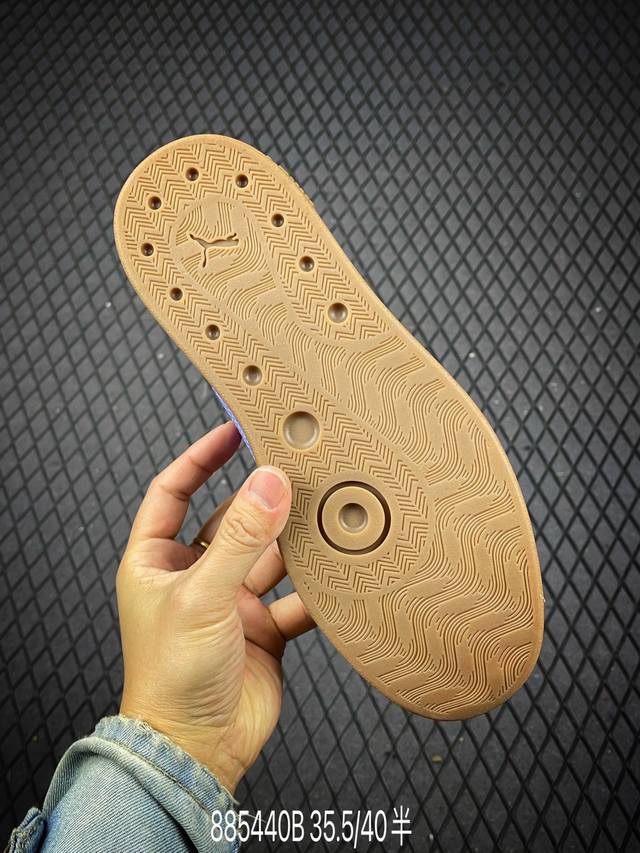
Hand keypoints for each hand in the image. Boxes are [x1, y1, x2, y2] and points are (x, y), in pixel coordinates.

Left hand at [117, 422, 314, 791]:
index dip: (200, 458)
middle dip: (261, 498)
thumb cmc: (173, 677)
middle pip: (231, 520)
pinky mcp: (263, 627)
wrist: (199, 749)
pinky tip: (337, 575)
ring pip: (269, 555)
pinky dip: (316, 587)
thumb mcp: (203, 595)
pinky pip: (295, 595)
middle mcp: (194, 575)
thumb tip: (268, 482)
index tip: (232, 430)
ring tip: (325, 514)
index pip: (174, 491)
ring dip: (294, 540)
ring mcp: (230, 601)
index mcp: (157, 560)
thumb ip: (241, 538)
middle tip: (295, 467)